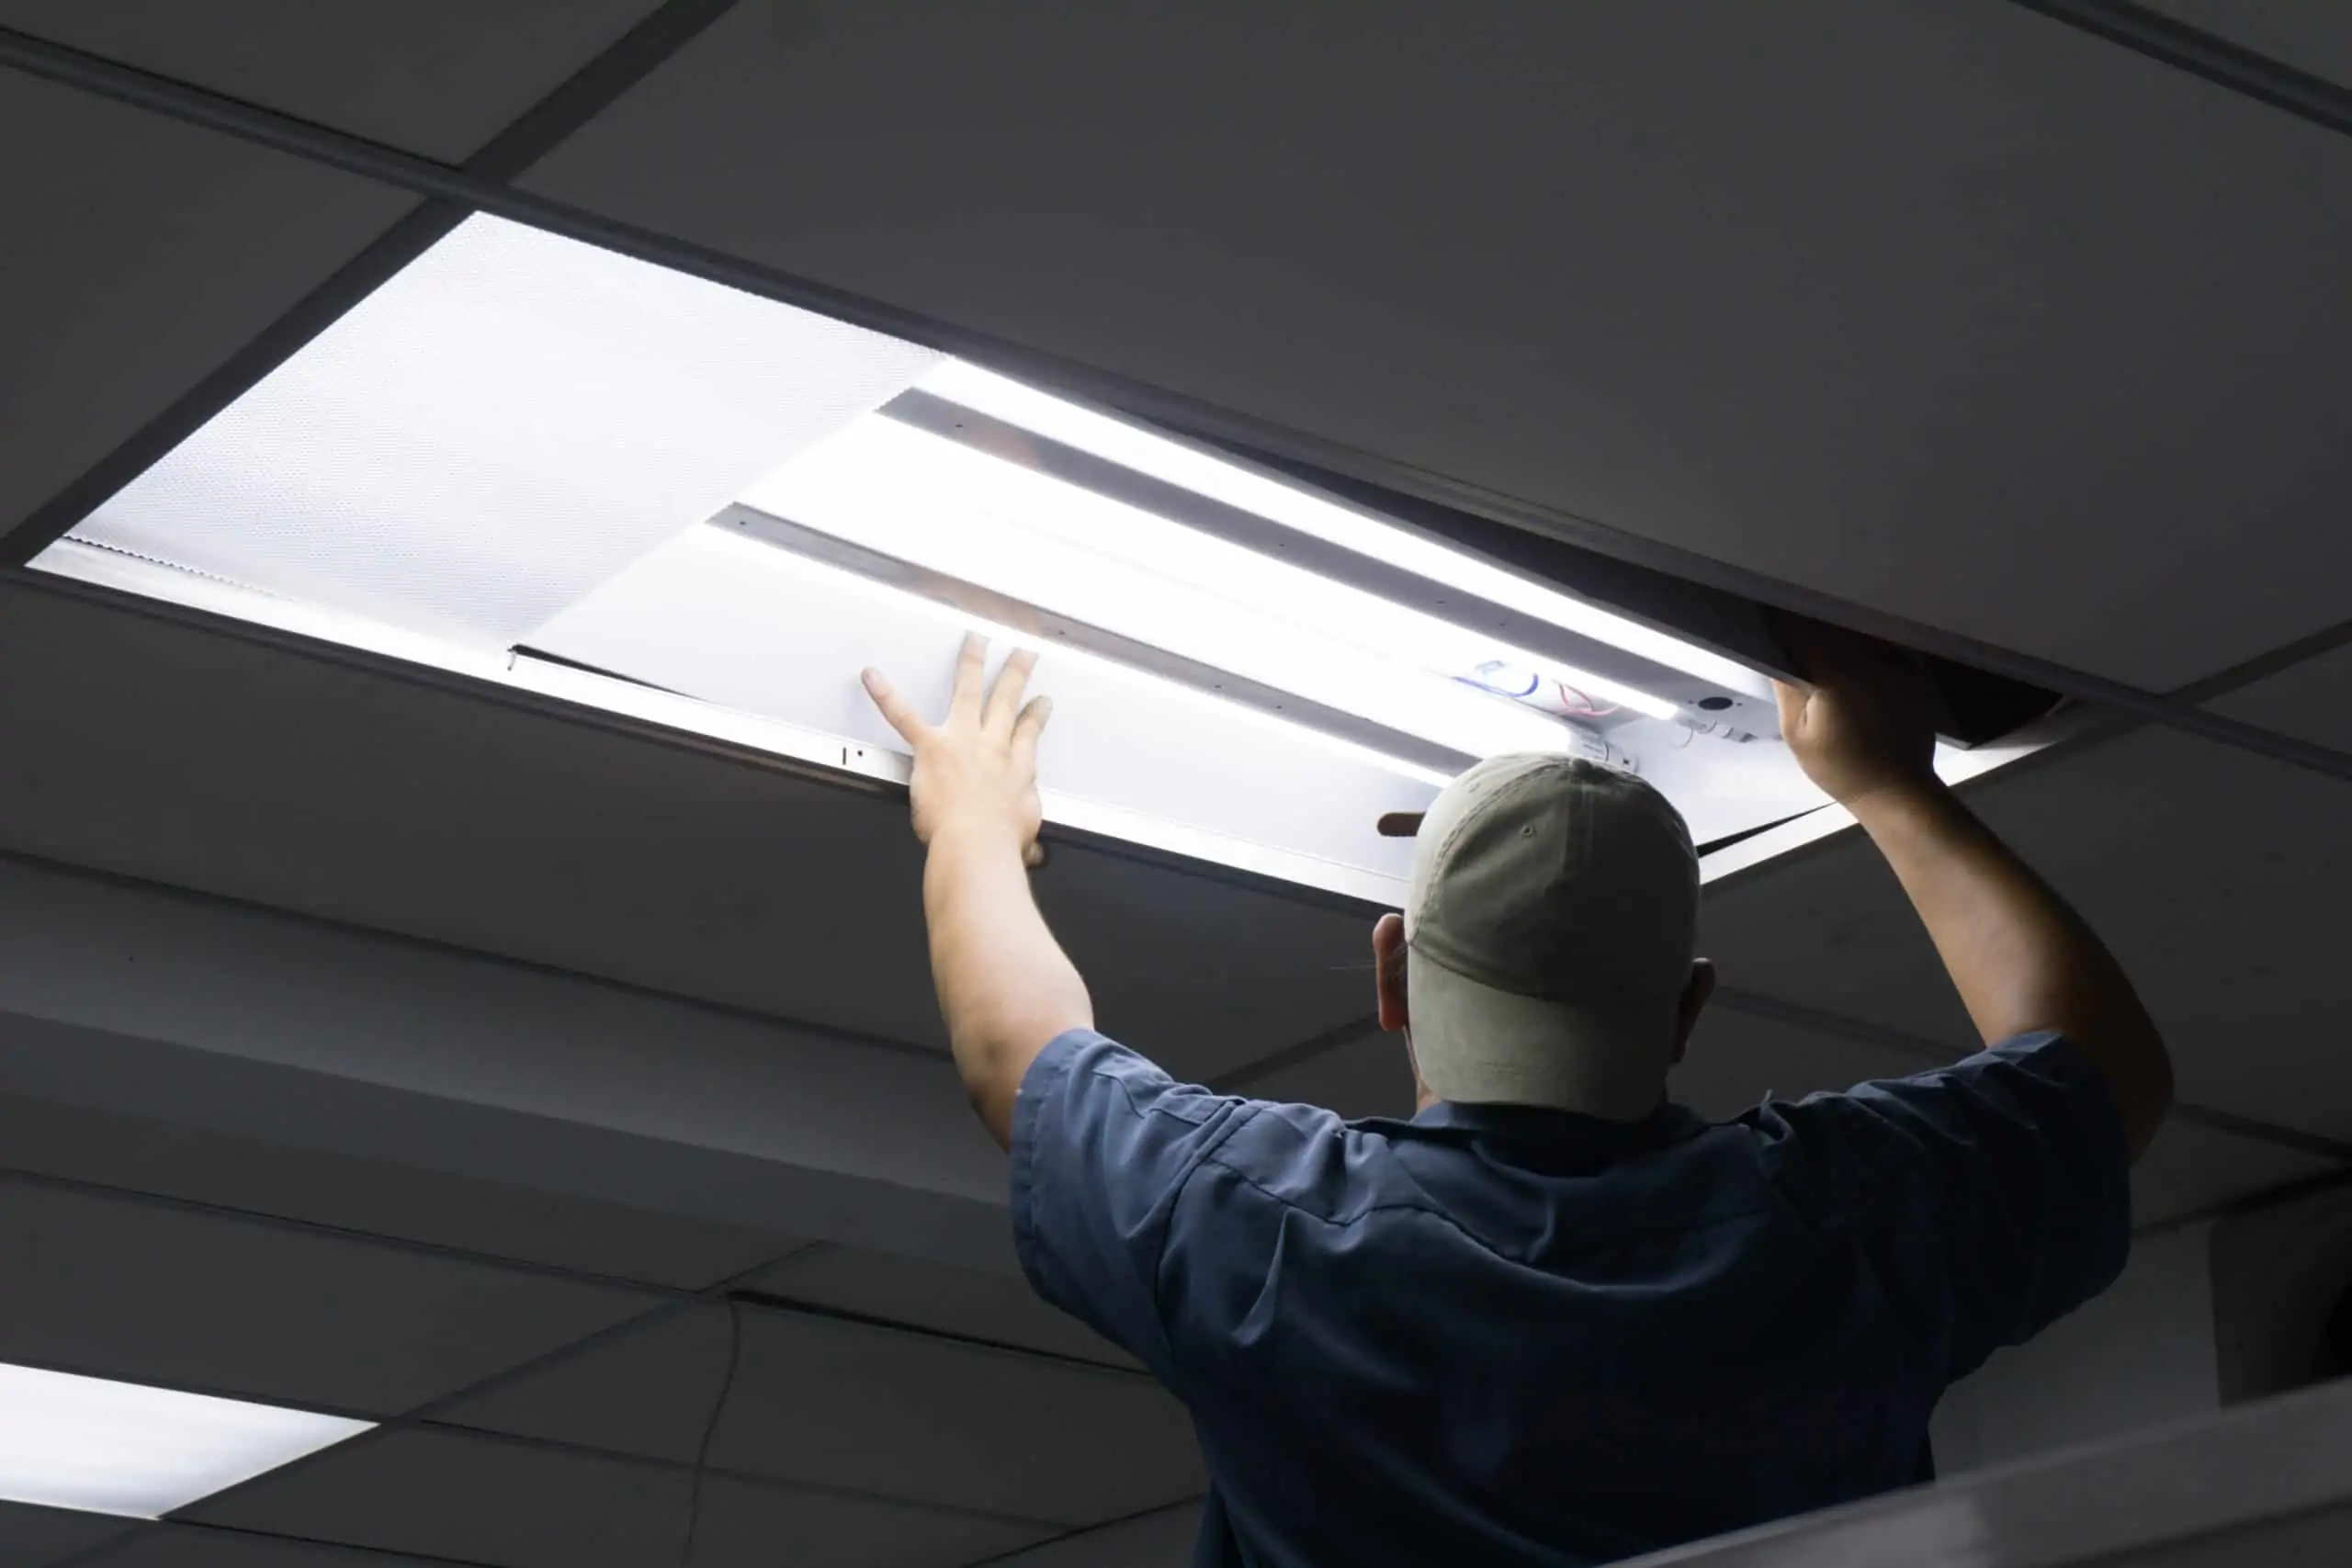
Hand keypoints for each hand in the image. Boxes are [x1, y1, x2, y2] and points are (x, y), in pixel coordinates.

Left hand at [863, 635, 1052, 866]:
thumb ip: (1023, 837)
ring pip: (969, 691)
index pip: (1029, 732)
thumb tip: (1028, 851)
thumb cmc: (998, 844)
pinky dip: (885, 695)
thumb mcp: (1023, 836)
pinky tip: (873, 677)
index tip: (1041, 703)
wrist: (978, 845)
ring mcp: (962, 741)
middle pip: (1007, 699)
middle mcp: (993, 746)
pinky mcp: (931, 747)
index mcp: (1016, 767)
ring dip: (972, 663)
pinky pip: (903, 716)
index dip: (1036, 715)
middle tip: (1021, 653)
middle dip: (1015, 672)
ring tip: (974, 642)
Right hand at [1772, 621, 1939, 808]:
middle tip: (1799, 640)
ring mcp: (1897, 663)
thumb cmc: (1840, 767)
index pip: (1804, 632)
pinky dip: (1870, 651)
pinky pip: (1885, 647)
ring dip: (1843, 638)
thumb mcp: (1797, 734)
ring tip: (1828, 653)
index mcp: (1835, 674)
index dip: (1787, 625)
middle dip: (1814, 629)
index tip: (1775, 624)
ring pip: (1861, 635)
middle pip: (1834, 628)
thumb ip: (1787, 689)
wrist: (1896, 788)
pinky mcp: (1914, 672)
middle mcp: (1868, 660)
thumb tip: (1778, 653)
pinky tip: (1861, 670)